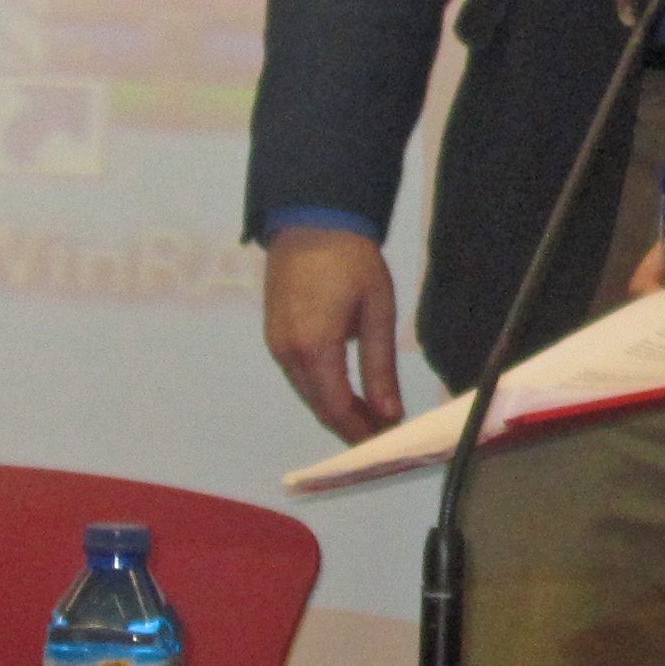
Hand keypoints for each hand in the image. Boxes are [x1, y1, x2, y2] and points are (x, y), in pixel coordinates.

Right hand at [262, 227, 404, 442]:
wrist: (312, 222)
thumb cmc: (352, 262)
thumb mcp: (378, 313)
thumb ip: (380, 368)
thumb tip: (390, 413)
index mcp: (314, 347)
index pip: (335, 408)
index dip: (359, 431)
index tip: (384, 443)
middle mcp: (287, 352)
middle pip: (319, 405)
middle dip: (350, 424)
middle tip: (383, 433)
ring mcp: (276, 343)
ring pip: (308, 391)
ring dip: (336, 407)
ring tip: (371, 414)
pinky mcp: (274, 334)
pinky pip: (299, 373)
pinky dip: (322, 387)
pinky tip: (346, 388)